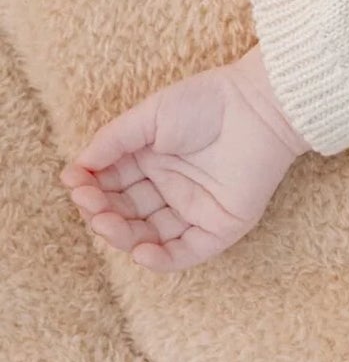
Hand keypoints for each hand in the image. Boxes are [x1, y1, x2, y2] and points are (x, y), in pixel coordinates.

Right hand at [58, 43, 308, 271]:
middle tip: (90, 203)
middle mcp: (173, 189)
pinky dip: (162, 260)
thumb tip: (75, 169)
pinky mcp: (222, 225)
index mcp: (154, 163)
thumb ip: (112, 142)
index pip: (113, 188)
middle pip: (127, 216)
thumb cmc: (208, 101)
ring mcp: (196, 209)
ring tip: (105, 221)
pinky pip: (188, 252)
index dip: (91, 190)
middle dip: (102, 213)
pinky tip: (140, 251)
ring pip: (150, 237)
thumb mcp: (149, 116)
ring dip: (123, 236)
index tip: (75, 182)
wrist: (260, 104)